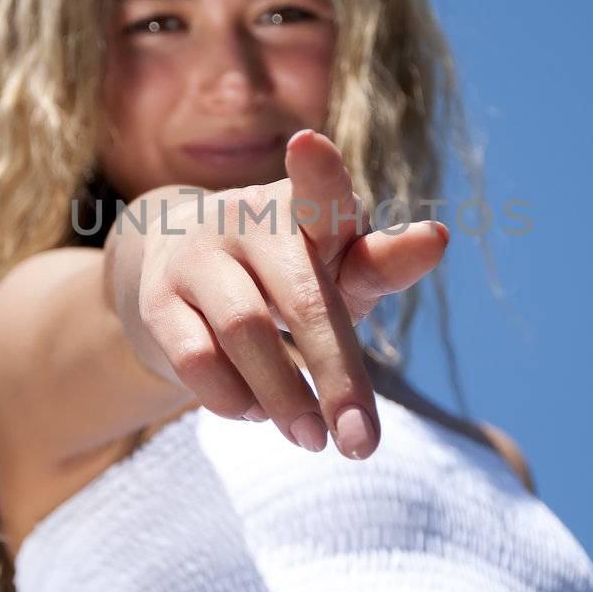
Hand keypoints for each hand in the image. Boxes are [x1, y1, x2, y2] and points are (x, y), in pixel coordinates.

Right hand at [133, 129, 449, 458]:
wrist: (176, 262)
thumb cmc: (286, 271)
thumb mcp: (337, 269)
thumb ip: (381, 262)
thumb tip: (435, 237)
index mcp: (305, 205)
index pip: (319, 188)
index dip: (318, 171)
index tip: (308, 147)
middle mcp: (248, 218)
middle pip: (301, 296)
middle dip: (337, 374)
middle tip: (361, 444)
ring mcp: (197, 253)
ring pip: (245, 331)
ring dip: (285, 397)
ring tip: (313, 438)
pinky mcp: (157, 297)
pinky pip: (195, 358)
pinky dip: (232, 398)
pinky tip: (255, 412)